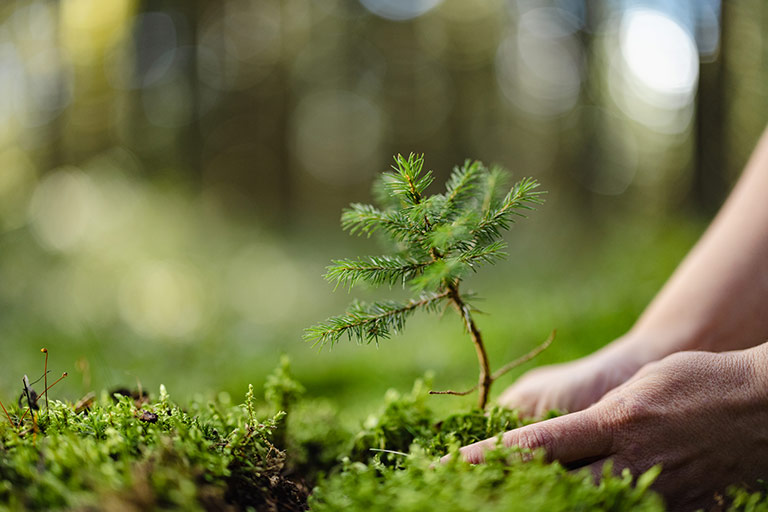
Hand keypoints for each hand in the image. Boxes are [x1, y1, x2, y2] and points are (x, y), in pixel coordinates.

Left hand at [448, 346, 767, 510]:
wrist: (764, 404)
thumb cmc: (698, 381)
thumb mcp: (638, 388)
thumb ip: (596, 419)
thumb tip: (561, 441)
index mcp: (613, 423)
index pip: (539, 446)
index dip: (492, 458)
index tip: (455, 464)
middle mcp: (630, 464)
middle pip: (557, 490)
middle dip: (515, 494)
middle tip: (475, 494)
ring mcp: (658, 495)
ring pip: (591, 511)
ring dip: (556, 505)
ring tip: (521, 499)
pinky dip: (605, 510)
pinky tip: (587, 504)